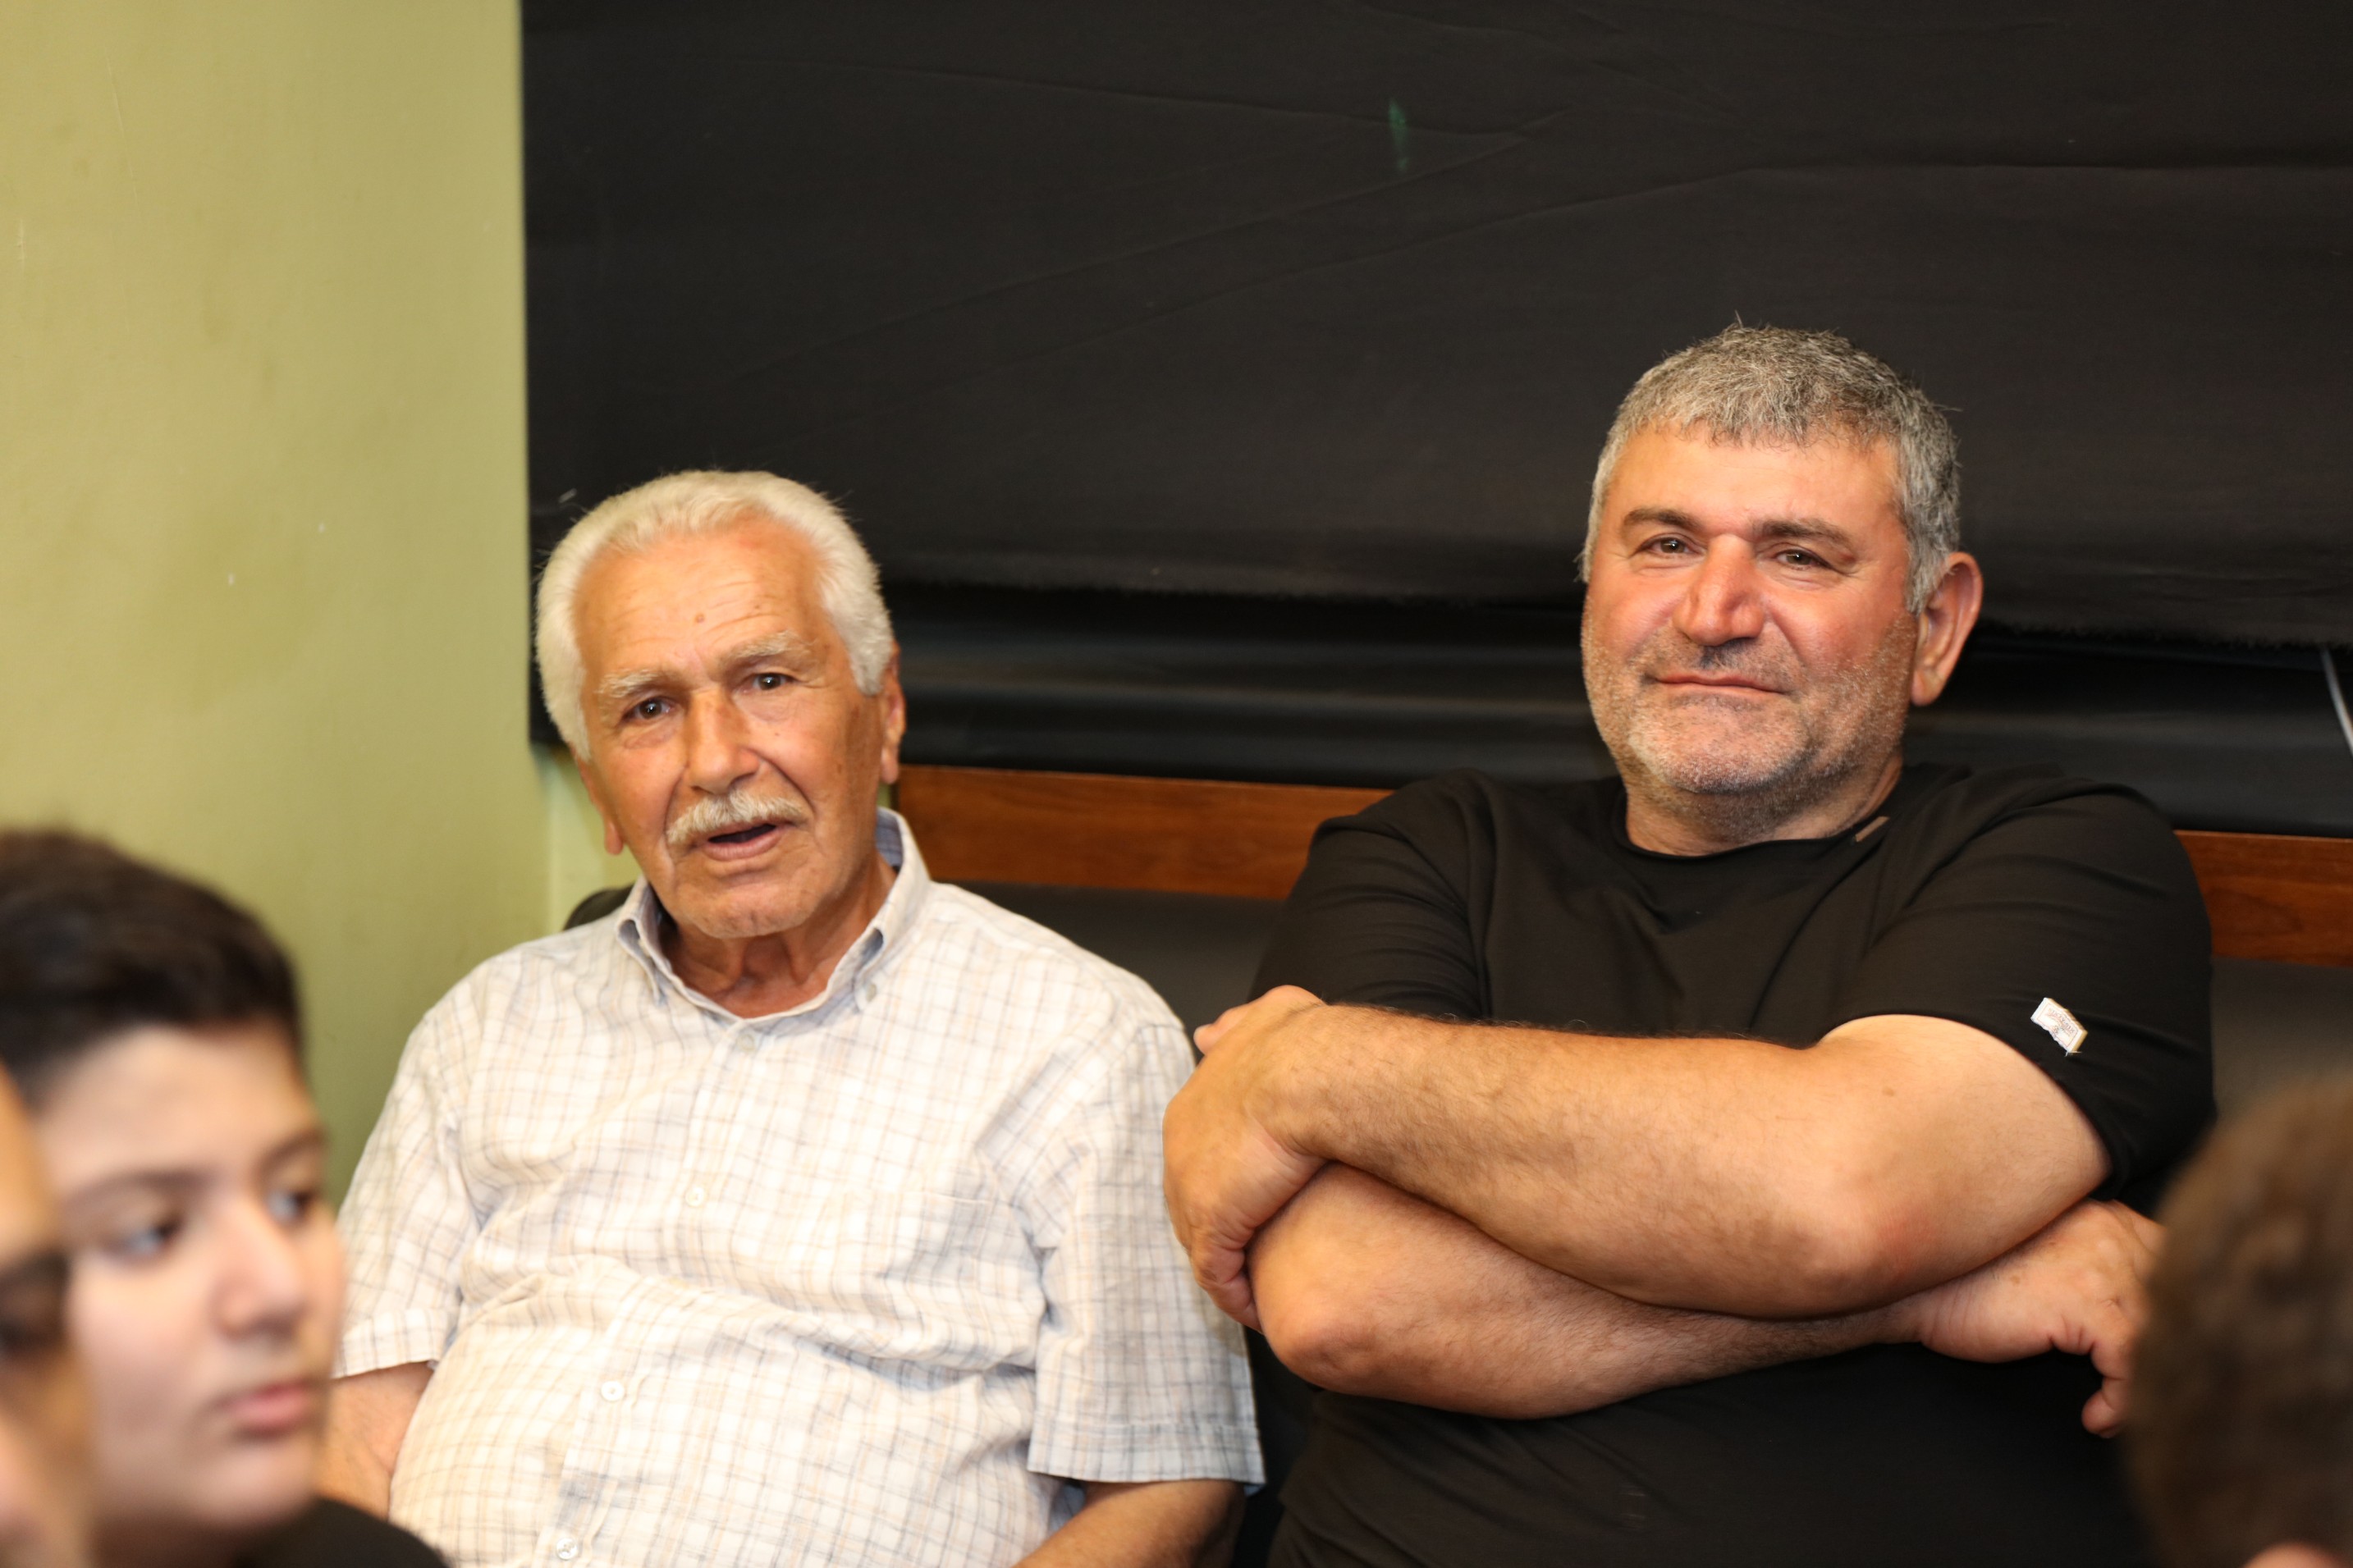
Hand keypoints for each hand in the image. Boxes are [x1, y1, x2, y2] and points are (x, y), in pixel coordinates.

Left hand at [1163, 986, 1331, 1327]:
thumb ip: (1239, 1024)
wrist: (1314, 1073)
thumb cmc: (1309, 1044)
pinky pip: (1217, 1276)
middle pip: (1192, 1201)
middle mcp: (1180, 1150)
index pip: (1198, 1156)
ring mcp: (1190, 1190)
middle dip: (1221, 1224)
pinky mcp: (1212, 1225)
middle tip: (1255, 1247)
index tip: (1255, 1195)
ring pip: (1203, 1243)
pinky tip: (1259, 1311)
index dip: (1227, 1179)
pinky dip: (1236, 1296)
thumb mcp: (1270, 1017)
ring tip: (1257, 1287)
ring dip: (1229, 1266)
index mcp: (1192, 1107)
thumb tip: (1208, 1032)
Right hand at [1897, 1200, 2161, 1436]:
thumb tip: (2124, 1295)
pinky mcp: (2083, 1302)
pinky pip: (2132, 1361)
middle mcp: (2107, 1231)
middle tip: (2149, 1388)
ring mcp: (2099, 1264)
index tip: (2156, 1344)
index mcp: (2099, 1215)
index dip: (2170, 1302)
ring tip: (2124, 1411)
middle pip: (2178, 1291)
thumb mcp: (2037, 1253)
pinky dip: (2122, 1400)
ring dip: (2149, 1381)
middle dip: (2171, 1345)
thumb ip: (2084, 1255)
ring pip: (2163, 1332)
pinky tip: (2096, 1416)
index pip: (2166, 1253)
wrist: (1913, 1287)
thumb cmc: (1961, 1279)